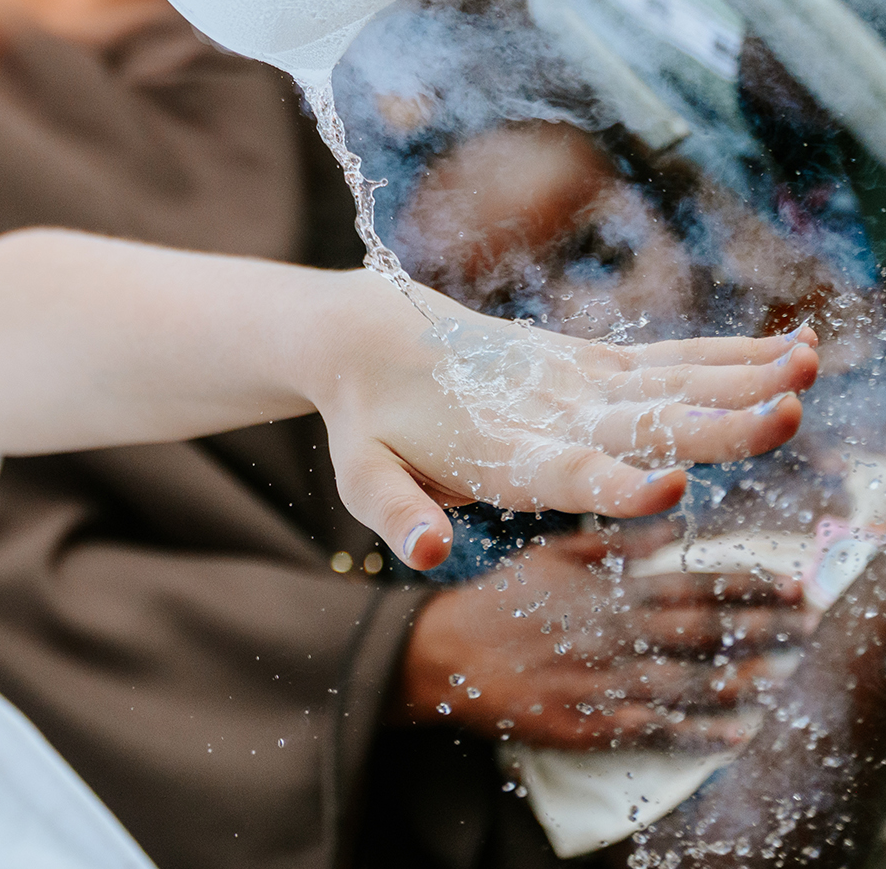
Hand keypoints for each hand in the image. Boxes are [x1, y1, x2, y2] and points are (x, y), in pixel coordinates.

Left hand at [307, 274, 817, 570]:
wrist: (365, 334)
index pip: (563, 469)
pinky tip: (796, 349)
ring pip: (670, 382)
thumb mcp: (362, 474)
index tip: (671, 486)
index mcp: (499, 448)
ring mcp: (577, 379)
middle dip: (715, 423)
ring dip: (742, 376)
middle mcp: (549, 410)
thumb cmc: (371, 423)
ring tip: (809, 369)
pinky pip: (670, 360)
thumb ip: (396, 514)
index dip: (615, 480)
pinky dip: (731, 355)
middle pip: (641, 421)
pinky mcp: (592, 361)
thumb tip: (426, 553)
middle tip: (787, 415)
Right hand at [400, 528, 807, 748]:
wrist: (445, 656)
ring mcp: (604, 681)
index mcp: (606, 589)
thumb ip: (614, 538)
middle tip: (809, 623)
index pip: (691, 583)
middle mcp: (613, 633)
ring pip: (688, 681)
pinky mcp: (591, 723)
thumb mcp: (551, 553)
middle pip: (703, 631)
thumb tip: (674, 521)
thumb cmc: (501, 601)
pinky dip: (700, 733)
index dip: (747, 583)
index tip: (791, 582)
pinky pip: (656, 729)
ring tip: (783, 673)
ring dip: (742, 677)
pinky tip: (736, 734)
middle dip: (762, 626)